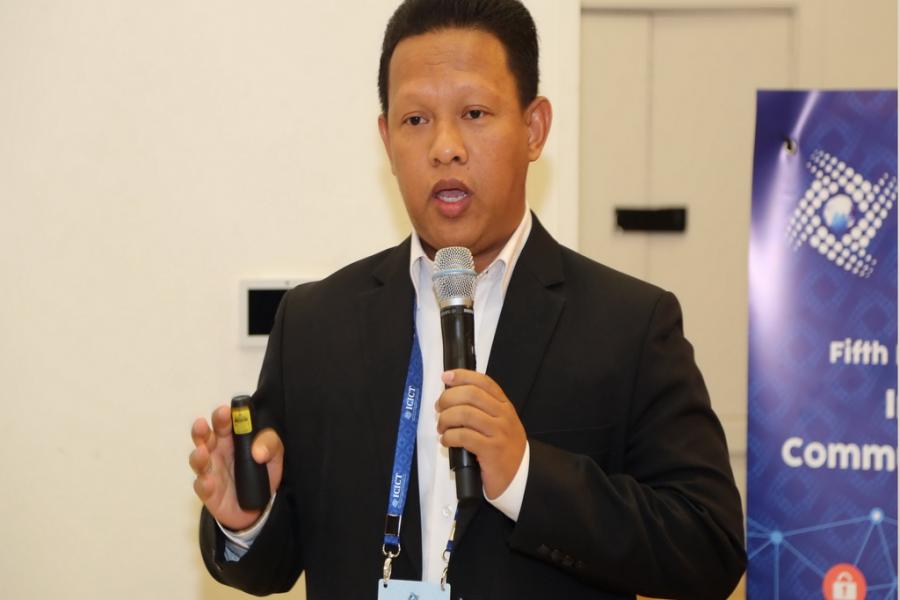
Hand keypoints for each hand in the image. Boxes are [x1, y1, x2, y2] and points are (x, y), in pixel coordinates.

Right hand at [189, 405, 283, 530]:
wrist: (258, 506)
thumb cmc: (260, 472)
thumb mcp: (273, 455)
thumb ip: (270, 444)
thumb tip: (258, 451)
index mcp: (231, 438)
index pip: (224, 422)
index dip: (223, 416)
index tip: (226, 411)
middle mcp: (217, 451)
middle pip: (205, 437)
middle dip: (202, 430)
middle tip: (202, 424)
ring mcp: (210, 471)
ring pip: (198, 460)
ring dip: (197, 455)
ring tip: (201, 451)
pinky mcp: (208, 492)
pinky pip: (202, 486)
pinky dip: (203, 483)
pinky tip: (208, 481)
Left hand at [436, 369, 526, 499]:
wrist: (521, 476)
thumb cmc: (504, 448)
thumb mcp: (499, 423)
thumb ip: (482, 409)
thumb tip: (452, 396)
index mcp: (504, 405)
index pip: (483, 382)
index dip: (462, 376)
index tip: (446, 376)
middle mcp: (503, 415)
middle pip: (471, 395)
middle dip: (448, 398)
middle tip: (439, 408)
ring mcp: (498, 432)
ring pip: (465, 414)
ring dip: (446, 419)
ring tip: (442, 427)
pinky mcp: (491, 450)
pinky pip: (464, 436)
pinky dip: (449, 437)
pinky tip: (446, 441)